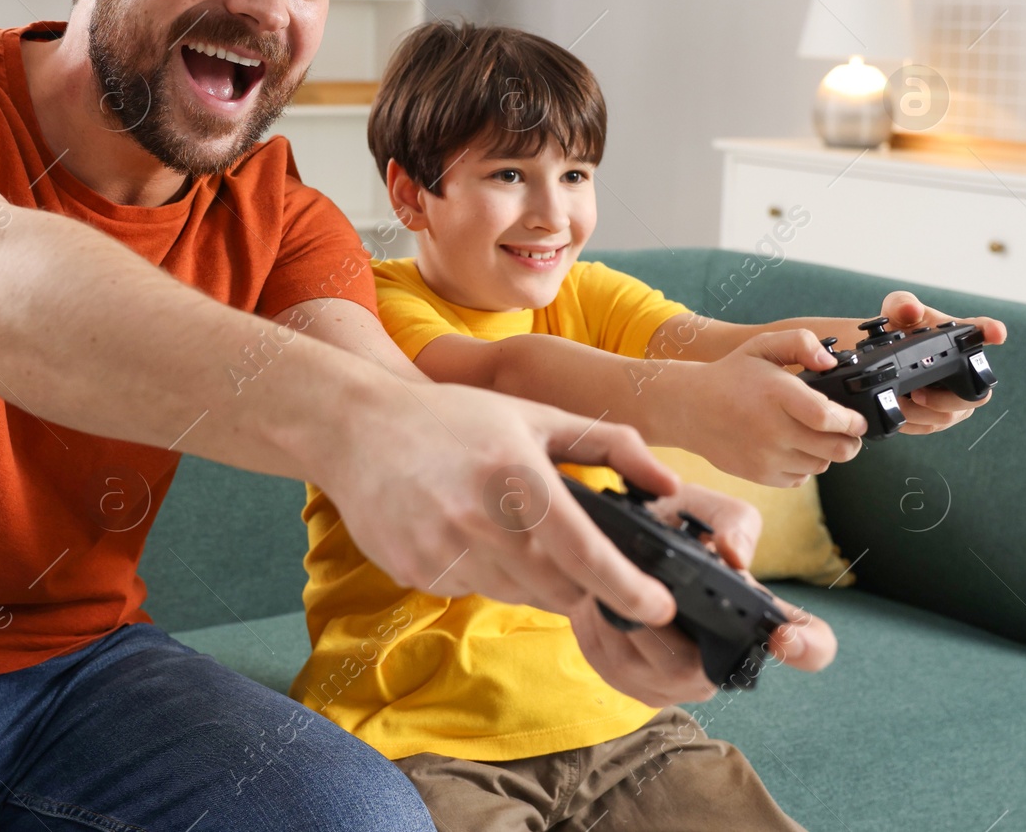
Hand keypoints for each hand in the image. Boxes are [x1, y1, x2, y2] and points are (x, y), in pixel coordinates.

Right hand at [322, 384, 678, 621]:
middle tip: (571, 555)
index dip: (628, 590)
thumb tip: (669, 484)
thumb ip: (610, 445)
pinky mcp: (415, 571)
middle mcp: (479, 520)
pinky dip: (481, 572)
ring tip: (502, 527)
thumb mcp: (534, 415)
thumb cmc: (452, 418)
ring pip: (514, 593)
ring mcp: (442, 550)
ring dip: (526, 576)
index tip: (660, 610)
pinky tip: (461, 530)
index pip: (585, 553)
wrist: (355, 426)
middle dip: (578, 583)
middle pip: (557, 588)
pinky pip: (470, 590)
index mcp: (516, 477)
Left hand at [569, 483, 835, 704]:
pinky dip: (594, 628)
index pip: (812, 645)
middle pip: (690, 664)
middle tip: (627, 580)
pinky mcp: (638, 687)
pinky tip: (591, 599)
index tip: (781, 636)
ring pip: (642, 665)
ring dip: (615, 620)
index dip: (806, 647)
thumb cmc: (674, 527)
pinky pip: (612, 666)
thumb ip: (731, 520)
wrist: (615, 544)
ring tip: (603, 582)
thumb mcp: (705, 509)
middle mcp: (727, 661)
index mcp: (759, 617)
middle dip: (649, 619)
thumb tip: (733, 556)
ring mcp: (682, 683)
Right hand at [663, 329, 864, 485]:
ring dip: (826, 452)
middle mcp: (773, 430)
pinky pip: (800, 478)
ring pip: (822, 465)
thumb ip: (800, 342)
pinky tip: (792, 447)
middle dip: (850, 441)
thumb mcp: (761, 346)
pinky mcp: (760, 475)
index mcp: (777, 395)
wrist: (689, 408)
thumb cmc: (731, 376)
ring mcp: (766, 457)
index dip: (852, 422)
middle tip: (846, 431)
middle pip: (836, 450)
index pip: (829, 419)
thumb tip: (830, 362)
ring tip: (815, 436)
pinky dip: (804, 465)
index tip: (856, 419)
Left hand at [879, 291, 1007, 434]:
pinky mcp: (939, 415)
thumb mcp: (895, 312)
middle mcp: (965, 367)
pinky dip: (911, 423)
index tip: (996, 333)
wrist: (880, 356)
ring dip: (920, 414)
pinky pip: (931, 427)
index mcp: (959, 336)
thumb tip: (911, 310)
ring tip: (899, 402)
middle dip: (944, 400)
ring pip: (949, 416)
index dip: (992, 332)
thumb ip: (901, 305)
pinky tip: (898, 412)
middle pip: (976, 394)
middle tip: (916, 393)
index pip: (982, 331)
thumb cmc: (898, 330)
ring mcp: (955, 395)